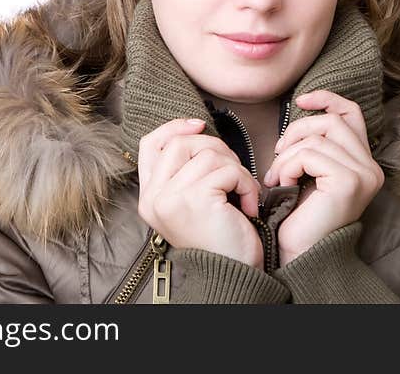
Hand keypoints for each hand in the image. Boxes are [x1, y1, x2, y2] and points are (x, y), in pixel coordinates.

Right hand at [136, 118, 264, 268]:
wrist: (232, 275)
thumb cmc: (220, 238)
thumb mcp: (193, 202)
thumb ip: (185, 172)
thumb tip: (197, 130)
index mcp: (150, 197)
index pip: (150, 145)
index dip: (174, 127)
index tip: (199, 124)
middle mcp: (154, 197)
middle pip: (180, 143)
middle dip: (215, 147)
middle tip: (233, 171)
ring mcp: (171, 198)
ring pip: (208, 154)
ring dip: (236, 169)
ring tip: (243, 192)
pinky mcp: (194, 199)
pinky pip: (227, 170)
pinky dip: (246, 182)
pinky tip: (249, 205)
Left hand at [263, 90, 384, 266]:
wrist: (300, 254)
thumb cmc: (300, 216)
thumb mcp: (310, 172)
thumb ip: (316, 145)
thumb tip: (305, 107)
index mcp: (364, 163)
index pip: (351, 114)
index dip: (327, 99)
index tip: (301, 100)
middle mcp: (370, 168)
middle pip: (332, 121)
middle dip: (298, 130)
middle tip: (278, 153)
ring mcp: (363, 174)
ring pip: (317, 138)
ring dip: (287, 155)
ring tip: (277, 176)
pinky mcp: (348, 182)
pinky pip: (309, 155)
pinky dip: (288, 166)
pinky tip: (282, 184)